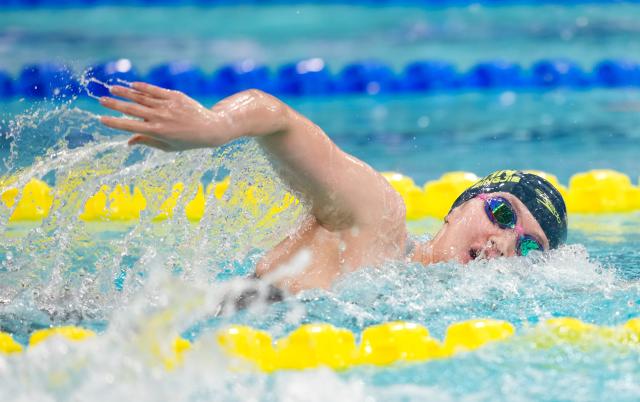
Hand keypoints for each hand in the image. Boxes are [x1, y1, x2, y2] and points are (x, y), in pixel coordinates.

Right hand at [99, 82, 230, 150]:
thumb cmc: (187, 141)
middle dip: (115, 105)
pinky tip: (131, 85)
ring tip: (111, 89)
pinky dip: (142, 87)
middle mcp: (161, 117)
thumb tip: (128, 142)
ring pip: (142, 97)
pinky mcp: (174, 96)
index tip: (101, 119)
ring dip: (125, 93)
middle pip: (132, 109)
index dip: (115, 123)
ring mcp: (167, 105)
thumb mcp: (167, 147)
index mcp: (158, 132)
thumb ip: (147, 142)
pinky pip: (155, 90)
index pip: (131, 126)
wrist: (210, 128)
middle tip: (100, 101)